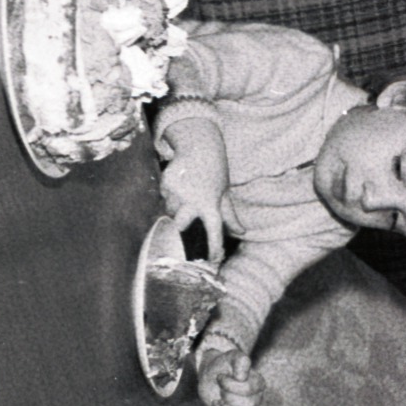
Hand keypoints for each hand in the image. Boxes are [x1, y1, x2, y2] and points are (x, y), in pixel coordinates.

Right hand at [159, 118, 228, 262]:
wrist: (200, 145)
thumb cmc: (215, 172)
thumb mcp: (224, 193)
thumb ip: (230, 215)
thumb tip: (242, 231)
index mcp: (212, 204)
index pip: (214, 230)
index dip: (214, 246)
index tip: (214, 260)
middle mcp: (195, 200)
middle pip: (180, 226)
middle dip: (179, 225)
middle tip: (184, 216)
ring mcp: (180, 192)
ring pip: (170, 210)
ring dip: (174, 207)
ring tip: (185, 191)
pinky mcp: (167, 182)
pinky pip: (163, 197)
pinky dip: (168, 194)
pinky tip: (178, 182)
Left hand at [196, 347, 263, 405]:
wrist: (210, 374)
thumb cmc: (224, 365)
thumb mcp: (231, 356)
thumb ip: (240, 359)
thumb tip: (242, 377)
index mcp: (258, 383)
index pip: (249, 390)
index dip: (230, 384)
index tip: (221, 376)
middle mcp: (256, 399)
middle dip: (228, 396)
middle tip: (220, 388)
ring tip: (220, 398)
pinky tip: (215, 404)